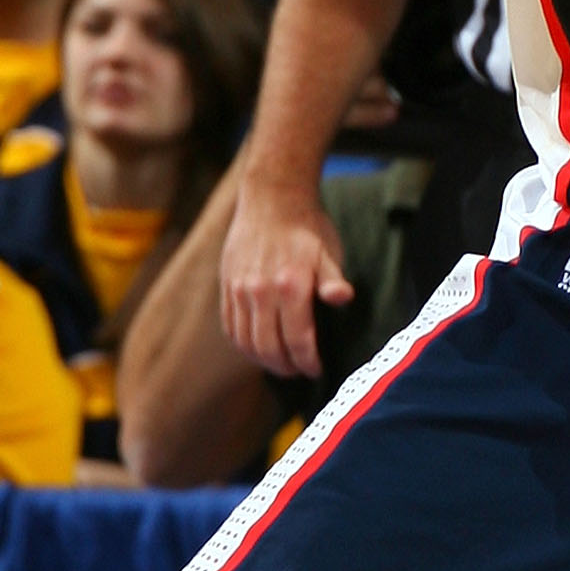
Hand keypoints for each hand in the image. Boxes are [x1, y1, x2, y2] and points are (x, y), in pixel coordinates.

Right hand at [221, 174, 351, 376]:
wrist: (272, 199)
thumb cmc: (308, 228)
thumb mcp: (328, 252)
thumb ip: (333, 280)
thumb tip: (342, 298)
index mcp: (290, 285)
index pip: (298, 340)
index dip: (307, 362)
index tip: (316, 369)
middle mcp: (261, 290)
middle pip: (269, 347)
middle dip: (286, 367)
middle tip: (298, 371)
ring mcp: (240, 289)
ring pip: (246, 341)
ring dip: (263, 360)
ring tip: (280, 364)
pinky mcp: (227, 286)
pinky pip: (230, 327)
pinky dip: (243, 345)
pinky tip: (257, 349)